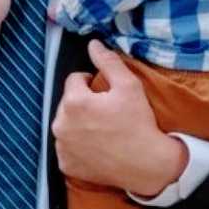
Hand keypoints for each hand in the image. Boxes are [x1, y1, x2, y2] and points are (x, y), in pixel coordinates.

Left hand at [52, 39, 188, 195]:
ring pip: (66, 125)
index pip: (75, 80)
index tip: (106, 94)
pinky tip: (97, 146)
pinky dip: (78, 146)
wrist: (147, 164)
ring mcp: (62, 146)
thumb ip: (108, 62)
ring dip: (78, 124)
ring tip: (102, 129)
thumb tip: (93, 45)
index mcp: (74, 102)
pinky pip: (68, 148)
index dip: (91, 83)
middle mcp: (61, 124)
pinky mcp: (66, 164)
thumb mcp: (129, 86)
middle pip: (68, 103)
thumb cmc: (139, 124)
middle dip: (83, 103)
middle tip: (106, 113)